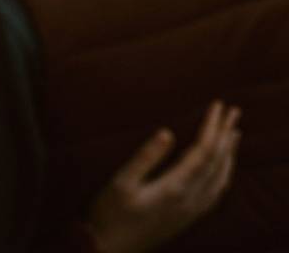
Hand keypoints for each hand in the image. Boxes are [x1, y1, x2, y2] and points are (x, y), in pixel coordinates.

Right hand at [87, 101, 240, 252]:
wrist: (109, 250)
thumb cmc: (110, 214)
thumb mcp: (121, 182)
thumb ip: (146, 157)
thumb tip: (168, 132)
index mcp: (175, 188)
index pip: (203, 151)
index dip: (212, 127)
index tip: (218, 105)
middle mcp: (190, 200)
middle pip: (217, 162)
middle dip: (226, 134)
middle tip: (233, 111)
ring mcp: (191, 210)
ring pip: (220, 178)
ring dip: (229, 153)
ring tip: (233, 133)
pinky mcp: (187, 217)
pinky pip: (216, 192)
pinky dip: (224, 174)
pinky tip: (221, 168)